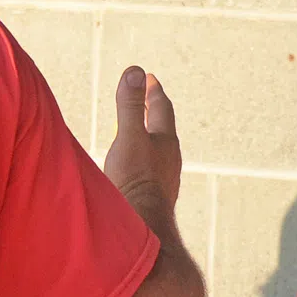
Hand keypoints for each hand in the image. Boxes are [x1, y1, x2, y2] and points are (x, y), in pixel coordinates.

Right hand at [102, 66, 181, 226]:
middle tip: (146, 97)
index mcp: (164, 140)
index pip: (160, 107)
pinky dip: (143, 156)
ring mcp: (164, 176)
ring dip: (149, 134)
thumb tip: (135, 70)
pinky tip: (136, 168)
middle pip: (162, 127)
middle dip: (153, 110)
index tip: (148, 77)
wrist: (143, 225)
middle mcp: (169, 157)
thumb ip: (129, 106)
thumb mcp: (128, 138)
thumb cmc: (134, 181)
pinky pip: (152, 167)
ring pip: (159, 149)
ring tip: (141, 130)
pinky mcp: (155, 193)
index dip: (152, 90)